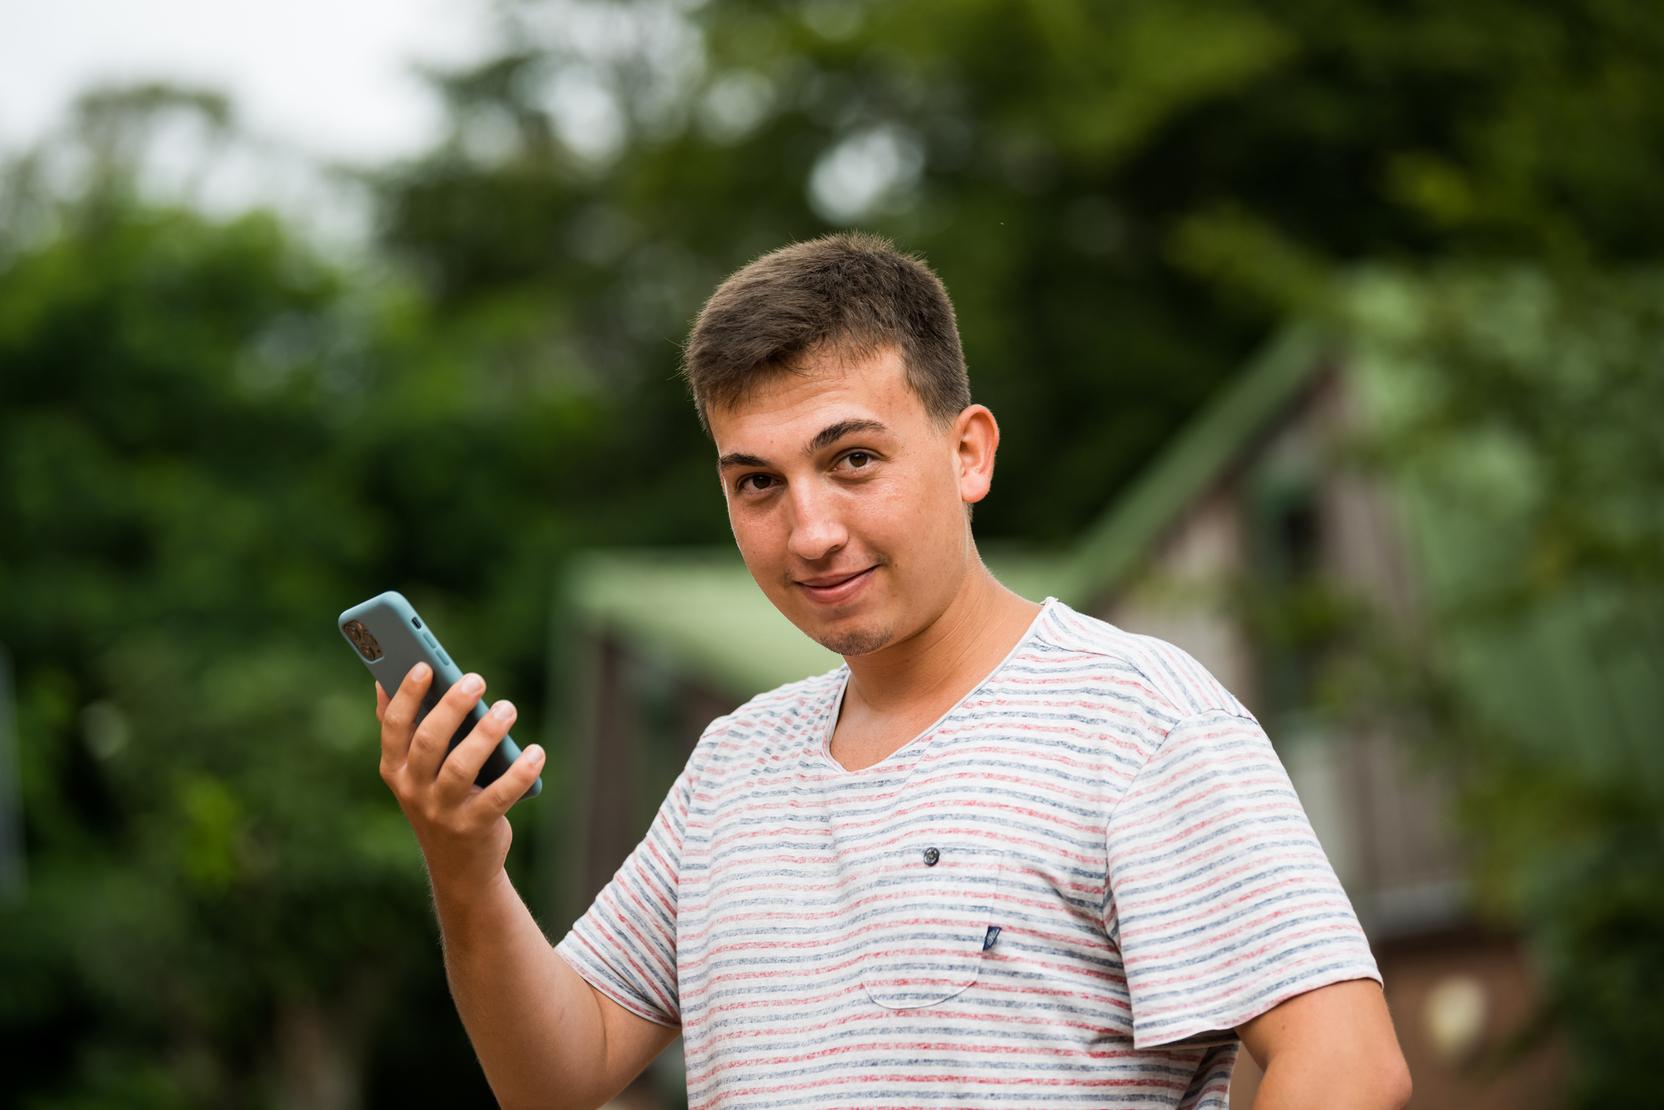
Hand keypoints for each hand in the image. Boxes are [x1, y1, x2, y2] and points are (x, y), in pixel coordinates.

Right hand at [375, 663, 545, 897]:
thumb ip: (405, 731)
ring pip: (461, 767)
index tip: (425, 665)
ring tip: (507, 708)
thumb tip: (383, 682)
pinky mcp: (474, 828)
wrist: (459, 865)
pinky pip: (499, 797)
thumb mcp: (416, 771)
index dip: (407, 695)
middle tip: (477, 680)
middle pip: (430, 742)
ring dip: (487, 734)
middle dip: (453, 707)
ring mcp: (442, 812)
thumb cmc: (440, 800)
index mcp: (395, 769)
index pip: (395, 727)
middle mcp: (413, 791)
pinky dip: (520, 773)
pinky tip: (537, 752)